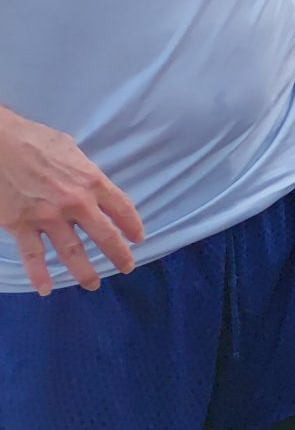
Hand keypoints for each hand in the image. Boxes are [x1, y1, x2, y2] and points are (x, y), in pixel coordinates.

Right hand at [0, 110, 142, 294]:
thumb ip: (83, 171)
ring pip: (72, 252)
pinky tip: (45, 289)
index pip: (121, 208)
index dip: (132, 225)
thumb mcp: (71, 149)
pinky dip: (39, 274)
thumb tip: (87, 181)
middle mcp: (75, 202)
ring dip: (84, 272)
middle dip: (118, 254)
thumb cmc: (35, 140)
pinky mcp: (20, 225)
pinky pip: (33, 255)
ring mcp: (47, 216)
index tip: (139, 238)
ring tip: (93, 285)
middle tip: (126, 267)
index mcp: (91, 180)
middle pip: (104, 235)